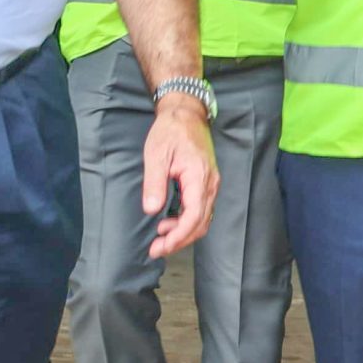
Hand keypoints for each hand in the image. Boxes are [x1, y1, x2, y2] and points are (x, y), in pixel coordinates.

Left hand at [143, 95, 219, 257]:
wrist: (185, 113)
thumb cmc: (170, 131)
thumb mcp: (156, 155)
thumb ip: (155, 183)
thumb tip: (151, 210)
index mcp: (199, 177)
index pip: (194, 216)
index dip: (178, 236)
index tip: (160, 246)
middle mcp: (210, 184)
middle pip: (201, 223)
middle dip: (180, 240)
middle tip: (156, 249)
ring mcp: (211, 184)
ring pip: (203, 219)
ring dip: (184, 232)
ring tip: (161, 237)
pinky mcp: (207, 183)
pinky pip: (202, 210)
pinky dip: (188, 221)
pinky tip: (170, 222)